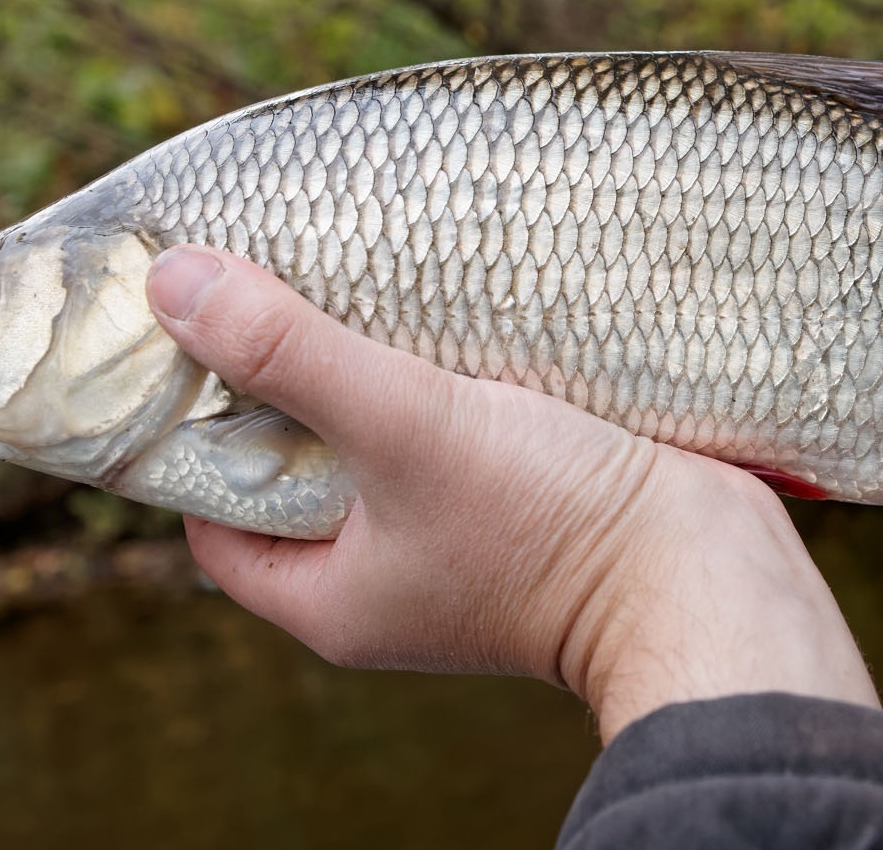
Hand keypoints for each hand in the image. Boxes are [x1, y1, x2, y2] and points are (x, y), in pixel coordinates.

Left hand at [145, 245, 878, 739]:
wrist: (708, 575)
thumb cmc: (552, 525)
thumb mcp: (405, 429)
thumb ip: (291, 356)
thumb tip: (174, 284)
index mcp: (331, 597)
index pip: (214, 514)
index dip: (194, 432)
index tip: (199, 341)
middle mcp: (386, 583)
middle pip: (298, 472)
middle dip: (287, 387)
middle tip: (275, 289)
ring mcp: (457, 549)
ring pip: (381, 449)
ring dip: (371, 377)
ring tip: (357, 289)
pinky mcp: (520, 511)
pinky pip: (452, 440)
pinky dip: (441, 386)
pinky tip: (443, 317)